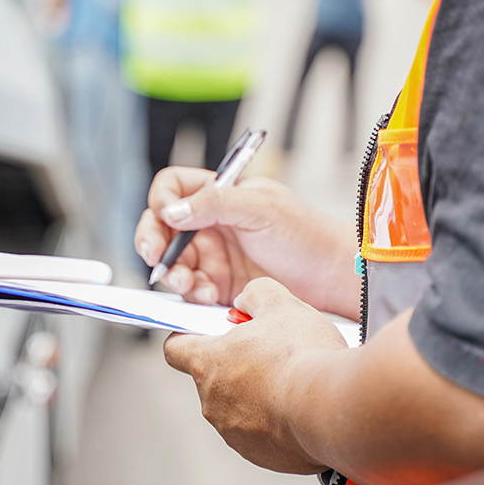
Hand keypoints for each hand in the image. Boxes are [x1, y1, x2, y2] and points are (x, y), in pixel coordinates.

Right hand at [134, 167, 360, 313]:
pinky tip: (205, 295)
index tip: (166, 218)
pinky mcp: (219, 286)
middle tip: (155, 259)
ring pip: (172, 261)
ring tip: (187, 283)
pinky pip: (190, 289)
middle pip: (162, 227)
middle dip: (153, 243)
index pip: (173, 188)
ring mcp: (214, 255)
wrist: (330, 277)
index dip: (162, 201)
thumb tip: (170, 210)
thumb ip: (214, 203)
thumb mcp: (259, 207)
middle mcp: (211, 223)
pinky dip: (190, 294)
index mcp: (220, 194)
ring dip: (172, 273)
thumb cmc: (304, 234)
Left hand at [163, 278, 347, 473]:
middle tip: (271, 353)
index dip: (186, 338)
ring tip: (294, 381)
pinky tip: (302, 407)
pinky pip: (263, 434)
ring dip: (260, 395)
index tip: (203, 334)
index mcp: (209, 363)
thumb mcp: (280, 304)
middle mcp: (213, 402)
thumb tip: (246, 301)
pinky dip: (278, 422)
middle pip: (215, 378)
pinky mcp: (260, 455)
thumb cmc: (302, 355)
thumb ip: (256, 294)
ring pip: (240, 407)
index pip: (175, 350)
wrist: (332, 408)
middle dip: (239, 365)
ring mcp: (234, 433)